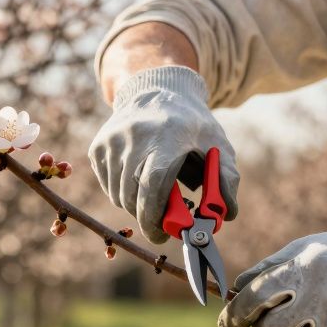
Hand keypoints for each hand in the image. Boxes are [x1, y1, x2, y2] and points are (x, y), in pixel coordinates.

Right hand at [88, 65, 239, 242]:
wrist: (158, 91)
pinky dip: (122, 193)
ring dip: (136, 206)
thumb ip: (228, 179)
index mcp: (166, 136)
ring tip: (154, 197)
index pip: (152, 184)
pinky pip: (108, 186)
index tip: (162, 235)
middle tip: (162, 225)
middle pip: (132, 195)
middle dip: (146, 218)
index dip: (154, 216)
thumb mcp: (217, 144)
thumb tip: (228, 214)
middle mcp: (133, 136)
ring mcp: (111, 141)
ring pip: (118, 195)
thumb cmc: (192, 125)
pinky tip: (138, 181)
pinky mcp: (98, 147)